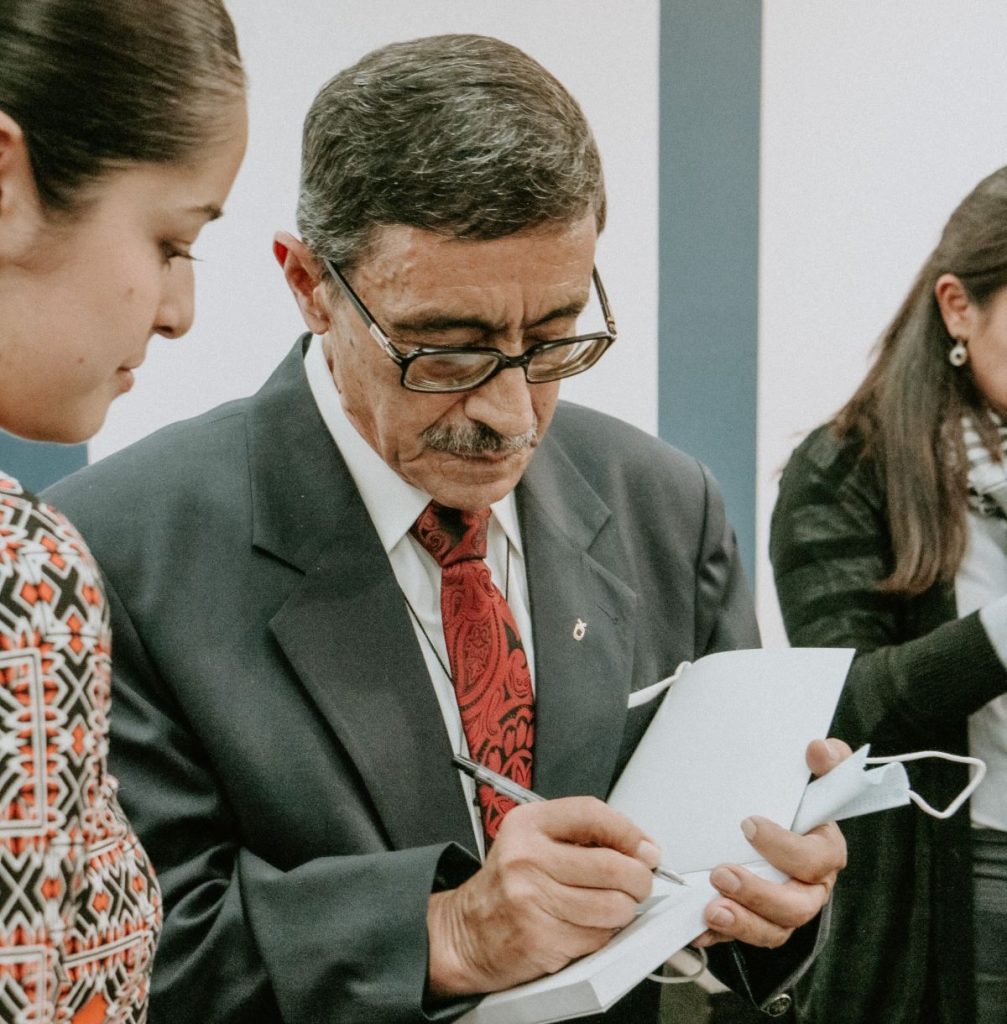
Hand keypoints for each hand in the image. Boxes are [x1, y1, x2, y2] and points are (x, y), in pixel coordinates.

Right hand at [426, 797, 659, 995]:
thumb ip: (585, 837)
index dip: (629, 832)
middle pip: (611, 865)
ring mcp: (532, 899)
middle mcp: (527, 858)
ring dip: (624, 911)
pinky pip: (598, 937)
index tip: (645, 848)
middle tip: (639, 883)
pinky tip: (585, 927)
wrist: (466, 932)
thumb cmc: (509, 885)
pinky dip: (603, 935)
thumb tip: (644, 849)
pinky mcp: (541, 938)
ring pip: (613, 906)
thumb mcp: (534, 842)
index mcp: (528, 825)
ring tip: (611, 907)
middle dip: (639, 878)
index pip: (592, 814)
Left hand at [692, 737, 850, 948]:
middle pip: (795, 906)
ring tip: (709, 908)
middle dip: (758, 894)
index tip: (748, 824)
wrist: (774, 825)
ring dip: (741, 922)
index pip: (815, 859)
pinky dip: (718, 934)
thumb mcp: (815, 777)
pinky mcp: (757, 921)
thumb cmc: (796, 804)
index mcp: (824, 853)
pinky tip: (696, 926)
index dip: (785, 848)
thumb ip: (827, 761)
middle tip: (721, 874)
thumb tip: (817, 749)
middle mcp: (808, 888)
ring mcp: (783, 910)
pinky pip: (741, 936)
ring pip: (771, 930)